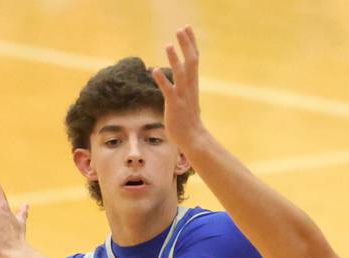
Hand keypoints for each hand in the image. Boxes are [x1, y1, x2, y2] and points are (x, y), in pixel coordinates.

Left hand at [152, 25, 207, 149]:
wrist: (193, 138)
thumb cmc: (188, 119)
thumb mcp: (188, 98)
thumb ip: (184, 85)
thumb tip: (180, 75)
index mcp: (193, 84)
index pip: (194, 59)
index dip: (191, 43)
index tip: (187, 28)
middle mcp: (190, 87)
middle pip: (191, 62)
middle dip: (186, 45)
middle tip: (181, 28)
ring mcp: (183, 97)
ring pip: (180, 74)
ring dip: (174, 59)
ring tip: (168, 45)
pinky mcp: (174, 106)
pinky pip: (168, 91)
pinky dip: (162, 80)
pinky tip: (154, 71)